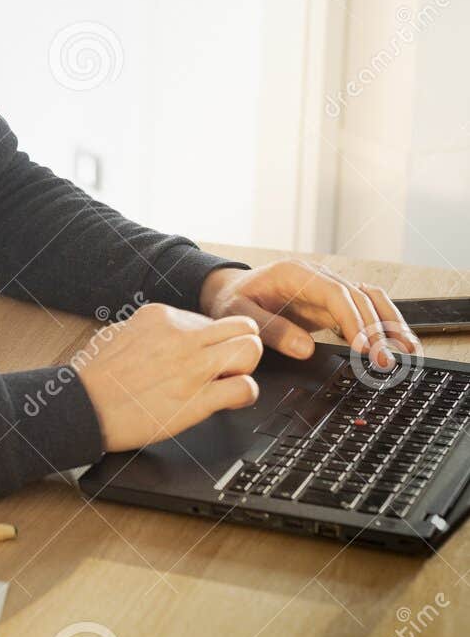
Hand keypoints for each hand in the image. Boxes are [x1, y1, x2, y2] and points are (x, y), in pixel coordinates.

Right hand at [75, 302, 262, 451]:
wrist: (82, 408)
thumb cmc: (94, 377)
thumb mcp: (119, 333)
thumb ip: (149, 330)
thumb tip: (165, 333)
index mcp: (162, 316)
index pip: (210, 320)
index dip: (212, 341)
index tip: (204, 356)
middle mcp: (182, 335)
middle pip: (242, 326)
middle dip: (243, 345)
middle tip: (232, 363)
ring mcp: (191, 366)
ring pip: (250, 350)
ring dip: (246, 366)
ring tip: (232, 379)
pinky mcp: (197, 400)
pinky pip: (244, 388)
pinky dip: (245, 395)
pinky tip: (232, 401)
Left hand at [198, 261, 420, 369]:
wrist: (227, 290)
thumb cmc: (231, 300)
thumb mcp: (239, 315)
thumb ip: (270, 329)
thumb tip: (305, 348)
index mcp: (296, 274)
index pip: (335, 294)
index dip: (353, 319)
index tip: (363, 346)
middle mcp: (318, 278)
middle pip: (358, 298)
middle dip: (375, 330)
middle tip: (385, 362)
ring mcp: (328, 289)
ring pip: (369, 300)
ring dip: (390, 325)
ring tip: (408, 352)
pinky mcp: (332, 304)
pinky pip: (365, 310)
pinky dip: (384, 325)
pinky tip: (400, 343)